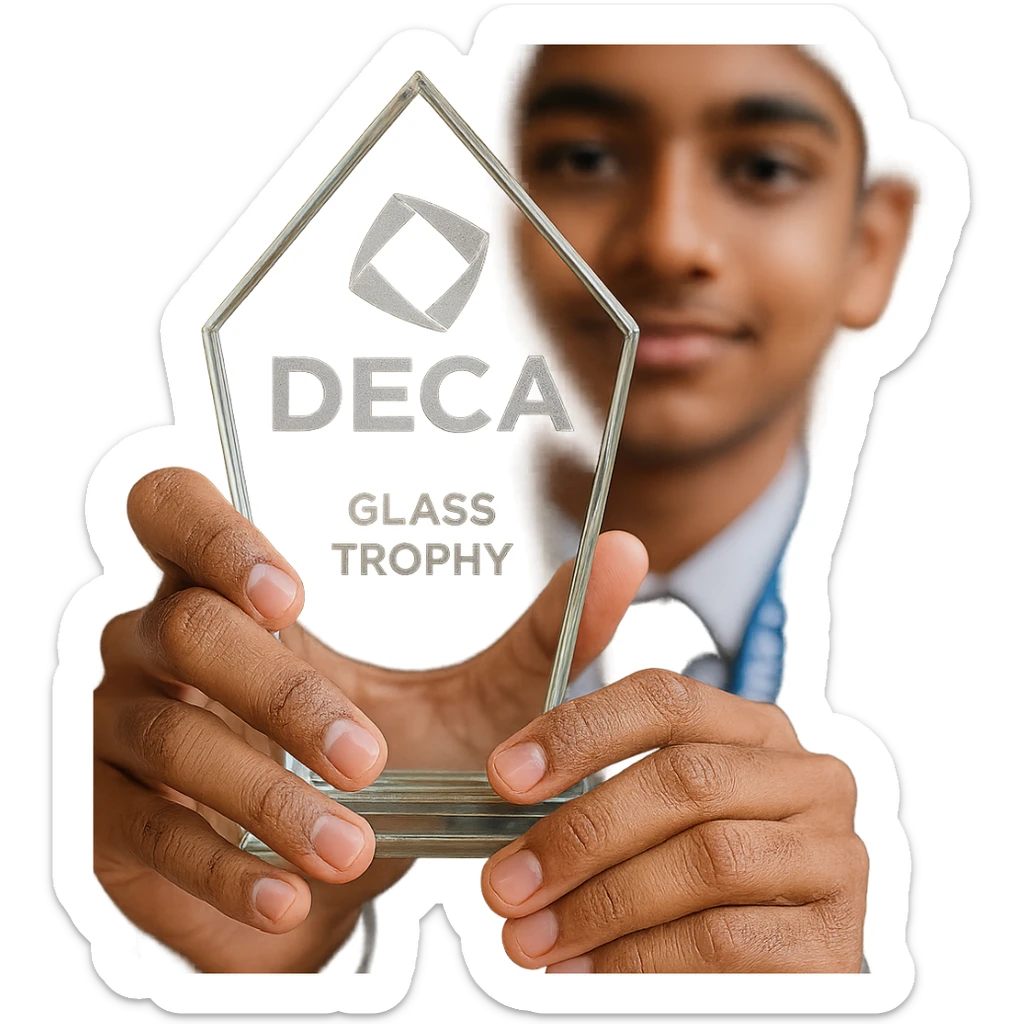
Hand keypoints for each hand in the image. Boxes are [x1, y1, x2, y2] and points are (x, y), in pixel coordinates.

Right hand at [94, 468, 646, 971]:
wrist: (324, 873)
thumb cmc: (387, 767)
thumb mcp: (472, 699)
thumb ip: (540, 631)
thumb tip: (626, 552)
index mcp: (231, 591)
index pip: (172, 510)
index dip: (215, 534)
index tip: (290, 593)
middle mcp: (157, 642)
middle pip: (184, 629)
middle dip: (281, 694)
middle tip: (368, 759)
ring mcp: (120, 730)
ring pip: (169, 735)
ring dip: (264, 796)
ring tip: (350, 848)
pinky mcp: (106, 822)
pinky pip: (147, 835)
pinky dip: (222, 871)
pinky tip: (287, 898)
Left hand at [481, 672, 866, 972]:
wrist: (734, 984)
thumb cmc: (661, 867)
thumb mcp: (618, 780)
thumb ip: (599, 678)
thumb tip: (616, 546)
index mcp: (751, 729)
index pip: (667, 697)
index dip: (577, 731)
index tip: (502, 775)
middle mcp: (806, 778)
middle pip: (684, 780)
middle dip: (578, 833)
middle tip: (502, 885)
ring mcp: (832, 859)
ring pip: (707, 860)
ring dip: (600, 903)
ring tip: (530, 939)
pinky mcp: (836, 946)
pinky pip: (730, 943)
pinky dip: (643, 962)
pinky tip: (586, 975)